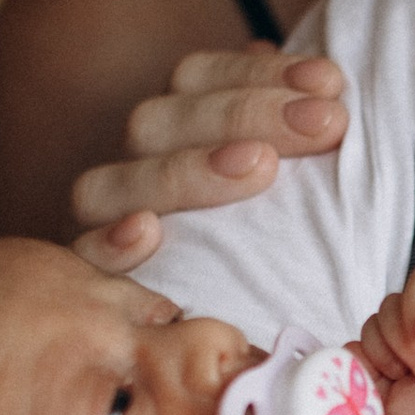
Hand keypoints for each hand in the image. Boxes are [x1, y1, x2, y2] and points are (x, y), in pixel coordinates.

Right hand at [69, 44, 347, 273]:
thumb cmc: (274, 244)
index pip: (195, 77)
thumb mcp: (289, 185)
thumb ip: (295, 132)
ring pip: (116, 176)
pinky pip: (83, 255)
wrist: (207, 340)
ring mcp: (103, 217)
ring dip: (192, 169)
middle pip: (159, 120)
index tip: (331, 83)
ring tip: (262, 164)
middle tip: (327, 122)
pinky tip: (148, 229)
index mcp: (169, 125)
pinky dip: (109, 241)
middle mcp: (130, 164)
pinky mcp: (90, 275)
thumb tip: (325, 84)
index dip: (259, 74)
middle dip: (247, 113)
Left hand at [358, 265, 414, 414]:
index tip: (392, 379)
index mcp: (409, 340)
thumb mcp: (384, 402)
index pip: (376, 318)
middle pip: (392, 300)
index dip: (374, 346)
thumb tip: (347, 346)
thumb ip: (361, 371)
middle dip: (391, 339)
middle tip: (414, 374)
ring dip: (410, 322)